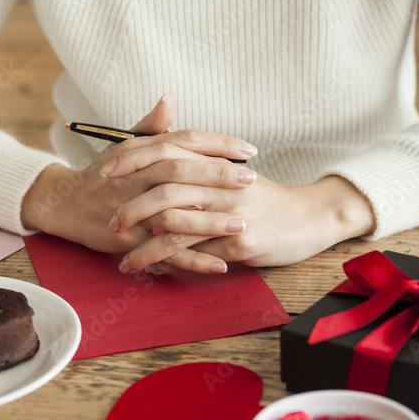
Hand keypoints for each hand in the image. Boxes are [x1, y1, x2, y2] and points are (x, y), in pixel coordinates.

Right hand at [20, 93, 256, 260]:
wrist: (65, 206)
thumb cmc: (102, 175)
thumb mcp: (123, 146)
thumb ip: (151, 127)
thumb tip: (170, 98)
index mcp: (141, 153)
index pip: (183, 141)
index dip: (217, 144)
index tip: (248, 149)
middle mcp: (135, 178)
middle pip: (181, 172)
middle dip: (218, 176)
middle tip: (251, 181)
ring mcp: (131, 210)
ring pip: (173, 213)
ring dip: (210, 221)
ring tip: (243, 223)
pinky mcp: (128, 239)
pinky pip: (164, 250)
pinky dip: (192, 259)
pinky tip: (219, 263)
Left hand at [109, 170, 376, 273]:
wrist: (312, 217)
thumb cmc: (266, 199)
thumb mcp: (233, 175)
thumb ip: (199, 166)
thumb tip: (163, 162)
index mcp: (217, 161)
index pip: (167, 150)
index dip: (134, 158)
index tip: (106, 168)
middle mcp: (222, 183)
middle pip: (166, 187)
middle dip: (133, 204)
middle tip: (110, 218)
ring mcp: (230, 212)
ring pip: (176, 223)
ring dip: (144, 241)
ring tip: (122, 254)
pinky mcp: (238, 240)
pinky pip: (196, 252)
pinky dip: (170, 261)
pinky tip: (152, 269)